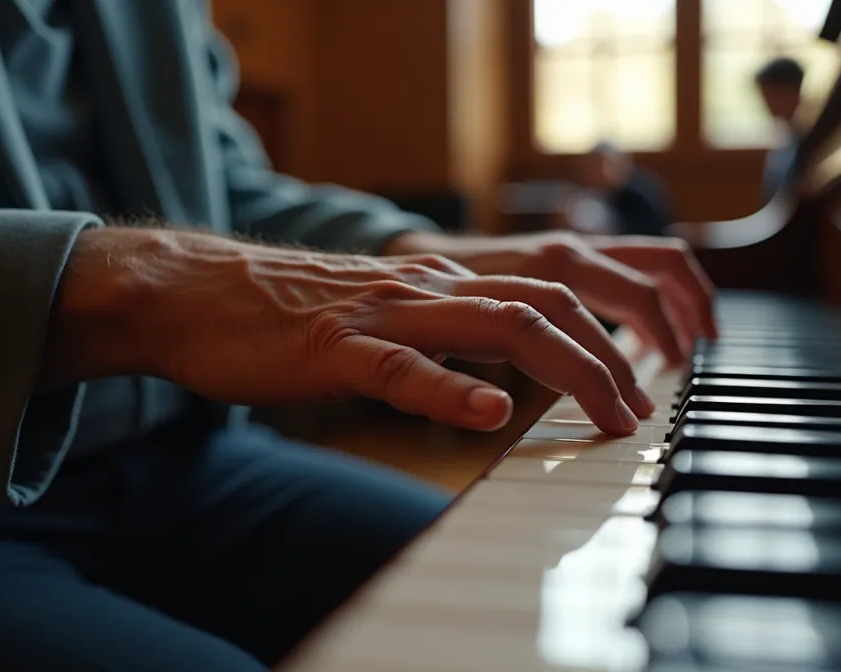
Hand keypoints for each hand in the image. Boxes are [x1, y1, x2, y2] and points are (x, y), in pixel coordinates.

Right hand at [40, 228, 657, 434]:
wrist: (197, 292)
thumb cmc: (292, 316)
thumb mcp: (386, 319)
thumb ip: (444, 337)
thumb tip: (504, 377)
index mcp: (443, 285)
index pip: (551, 296)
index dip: (608, 334)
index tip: (643, 380)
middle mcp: (429, 289)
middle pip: (549, 306)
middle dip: (610, 358)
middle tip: (643, 411)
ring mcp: (386, 314)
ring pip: (500, 325)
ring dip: (569, 369)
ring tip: (609, 414)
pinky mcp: (337, 347)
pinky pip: (403, 366)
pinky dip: (451, 389)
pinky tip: (490, 411)